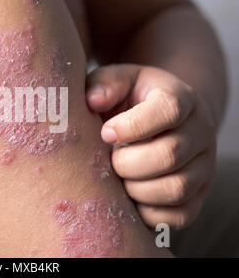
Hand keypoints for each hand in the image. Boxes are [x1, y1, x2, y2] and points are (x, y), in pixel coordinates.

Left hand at [86, 64, 216, 229]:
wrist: (164, 121)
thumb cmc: (133, 100)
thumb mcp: (119, 81)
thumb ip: (105, 84)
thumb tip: (93, 101)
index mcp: (181, 99)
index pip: (168, 111)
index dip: (132, 125)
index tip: (105, 132)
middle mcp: (200, 132)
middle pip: (170, 154)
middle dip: (127, 162)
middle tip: (109, 159)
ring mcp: (204, 166)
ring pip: (176, 188)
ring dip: (136, 189)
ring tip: (118, 178)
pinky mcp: (199, 195)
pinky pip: (179, 216)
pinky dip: (148, 213)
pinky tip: (130, 197)